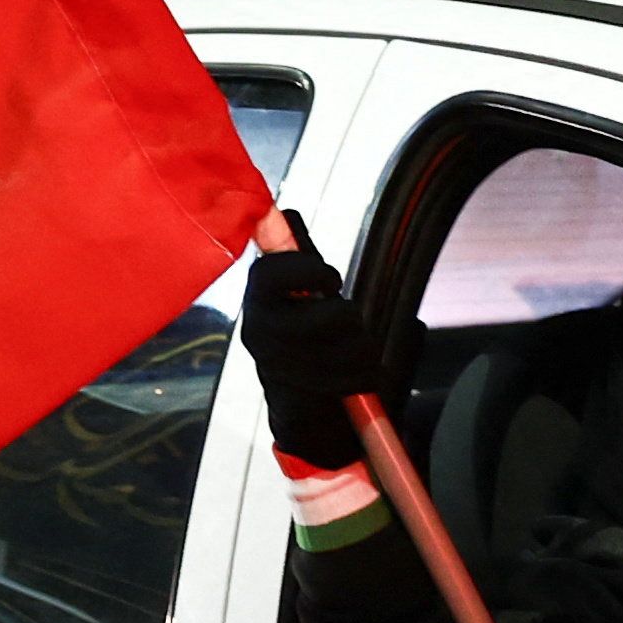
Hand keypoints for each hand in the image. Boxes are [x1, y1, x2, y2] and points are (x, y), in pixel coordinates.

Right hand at [238, 227, 374, 470]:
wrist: (301, 410)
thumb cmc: (307, 336)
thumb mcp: (299, 291)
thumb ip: (294, 254)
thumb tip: (280, 212)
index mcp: (258, 299)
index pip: (272, 271)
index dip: (309, 270)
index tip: (330, 279)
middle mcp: (258, 331)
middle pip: (330, 314)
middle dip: (350, 318)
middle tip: (344, 324)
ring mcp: (278, 365)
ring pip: (350, 345)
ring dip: (363, 348)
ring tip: (353, 352)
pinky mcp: (301, 394)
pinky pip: (351, 376)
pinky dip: (365, 375)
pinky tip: (354, 378)